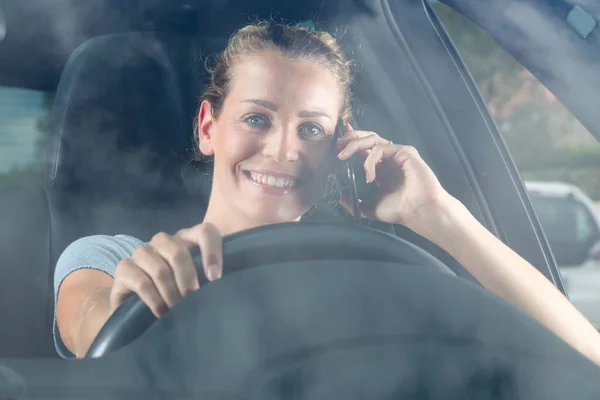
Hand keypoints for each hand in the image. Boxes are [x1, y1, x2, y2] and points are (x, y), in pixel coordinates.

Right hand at [110, 222, 222, 317]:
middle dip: (188, 278)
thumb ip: (215, 279)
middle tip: (193, 299)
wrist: (139, 309)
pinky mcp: (124, 268)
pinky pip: (141, 282)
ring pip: (159, 267)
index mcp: (188, 239)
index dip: (212, 251)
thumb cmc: (180, 295)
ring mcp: (142, 253)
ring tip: (177, 311)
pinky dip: (155, 300)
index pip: (205, 231)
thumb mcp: (201, 285)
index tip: (215, 278)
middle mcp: (164, 242)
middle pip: (177, 250)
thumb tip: (237, 288)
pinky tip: (161, 313)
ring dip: (170, 293)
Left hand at [336, 124, 451, 231]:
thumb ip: (356, 204)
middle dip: (350, 138)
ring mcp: (397, 154)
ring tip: (343, 156)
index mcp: (381, 169)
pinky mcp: (405, 151)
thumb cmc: (400, 210)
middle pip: (367, 138)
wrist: (418, 211)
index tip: (337, 142)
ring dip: (354, 144)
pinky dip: (369, 161)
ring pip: (372, 138)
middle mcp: (388, 159)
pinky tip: (369, 176)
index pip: (364, 150)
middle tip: (337, 145)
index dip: (350, 142)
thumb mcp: (371, 208)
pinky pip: (380, 148)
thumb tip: (341, 199)